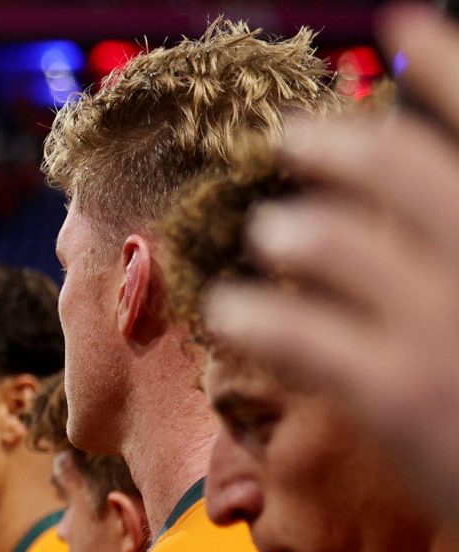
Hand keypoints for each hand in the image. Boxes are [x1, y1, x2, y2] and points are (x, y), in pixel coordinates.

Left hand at [203, 7, 458, 536]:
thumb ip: (456, 243)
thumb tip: (414, 176)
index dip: (454, 66)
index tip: (410, 18)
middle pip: (404, 171)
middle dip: (340, 147)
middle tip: (293, 137)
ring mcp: (447, 329)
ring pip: (341, 243)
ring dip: (298, 227)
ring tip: (275, 230)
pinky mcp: (401, 396)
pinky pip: (307, 336)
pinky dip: (261, 317)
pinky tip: (233, 315)